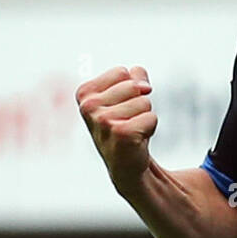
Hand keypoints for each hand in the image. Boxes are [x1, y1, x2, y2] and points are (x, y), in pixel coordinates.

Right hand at [76, 66, 157, 190]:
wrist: (125, 164)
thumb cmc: (124, 126)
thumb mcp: (125, 97)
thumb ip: (134, 78)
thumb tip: (139, 74)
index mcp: (85, 93)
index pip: (122, 72)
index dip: (130, 88)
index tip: (122, 107)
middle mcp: (89, 107)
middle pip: (134, 86)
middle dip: (139, 102)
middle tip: (129, 121)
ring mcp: (103, 120)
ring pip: (144, 102)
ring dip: (144, 117)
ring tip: (132, 130)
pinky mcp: (121, 133)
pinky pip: (151, 117)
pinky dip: (150, 128)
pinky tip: (137, 140)